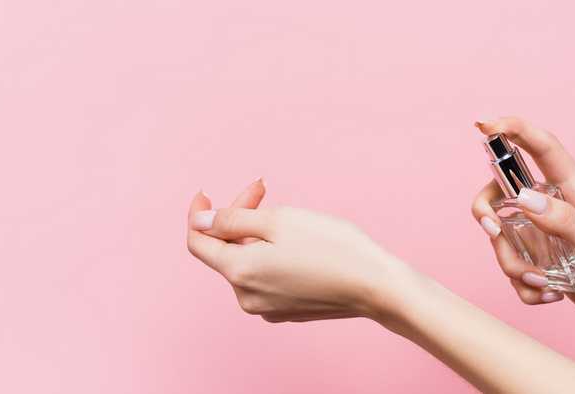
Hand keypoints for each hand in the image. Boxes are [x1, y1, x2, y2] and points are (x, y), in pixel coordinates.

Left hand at [186, 183, 405, 322]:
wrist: (376, 287)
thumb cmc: (332, 248)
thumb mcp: (280, 220)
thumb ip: (232, 219)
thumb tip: (199, 222)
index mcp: (239, 272)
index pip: (198, 243)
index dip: (197, 214)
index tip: (206, 193)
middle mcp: (246, 296)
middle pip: (226, 249)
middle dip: (238, 216)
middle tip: (263, 187)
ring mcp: (266, 307)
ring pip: (246, 263)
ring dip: (256, 235)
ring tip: (286, 216)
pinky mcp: (286, 311)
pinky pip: (265, 277)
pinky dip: (270, 255)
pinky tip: (296, 243)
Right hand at [471, 117, 574, 333]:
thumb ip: (565, 221)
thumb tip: (524, 198)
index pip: (542, 149)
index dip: (514, 130)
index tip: (485, 124)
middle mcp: (553, 209)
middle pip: (501, 193)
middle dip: (487, 212)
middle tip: (492, 231)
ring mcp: (543, 236)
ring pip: (501, 237)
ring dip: (512, 264)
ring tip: (543, 283)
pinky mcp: (539, 262)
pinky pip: (512, 269)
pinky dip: (523, 287)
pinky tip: (549, 294)